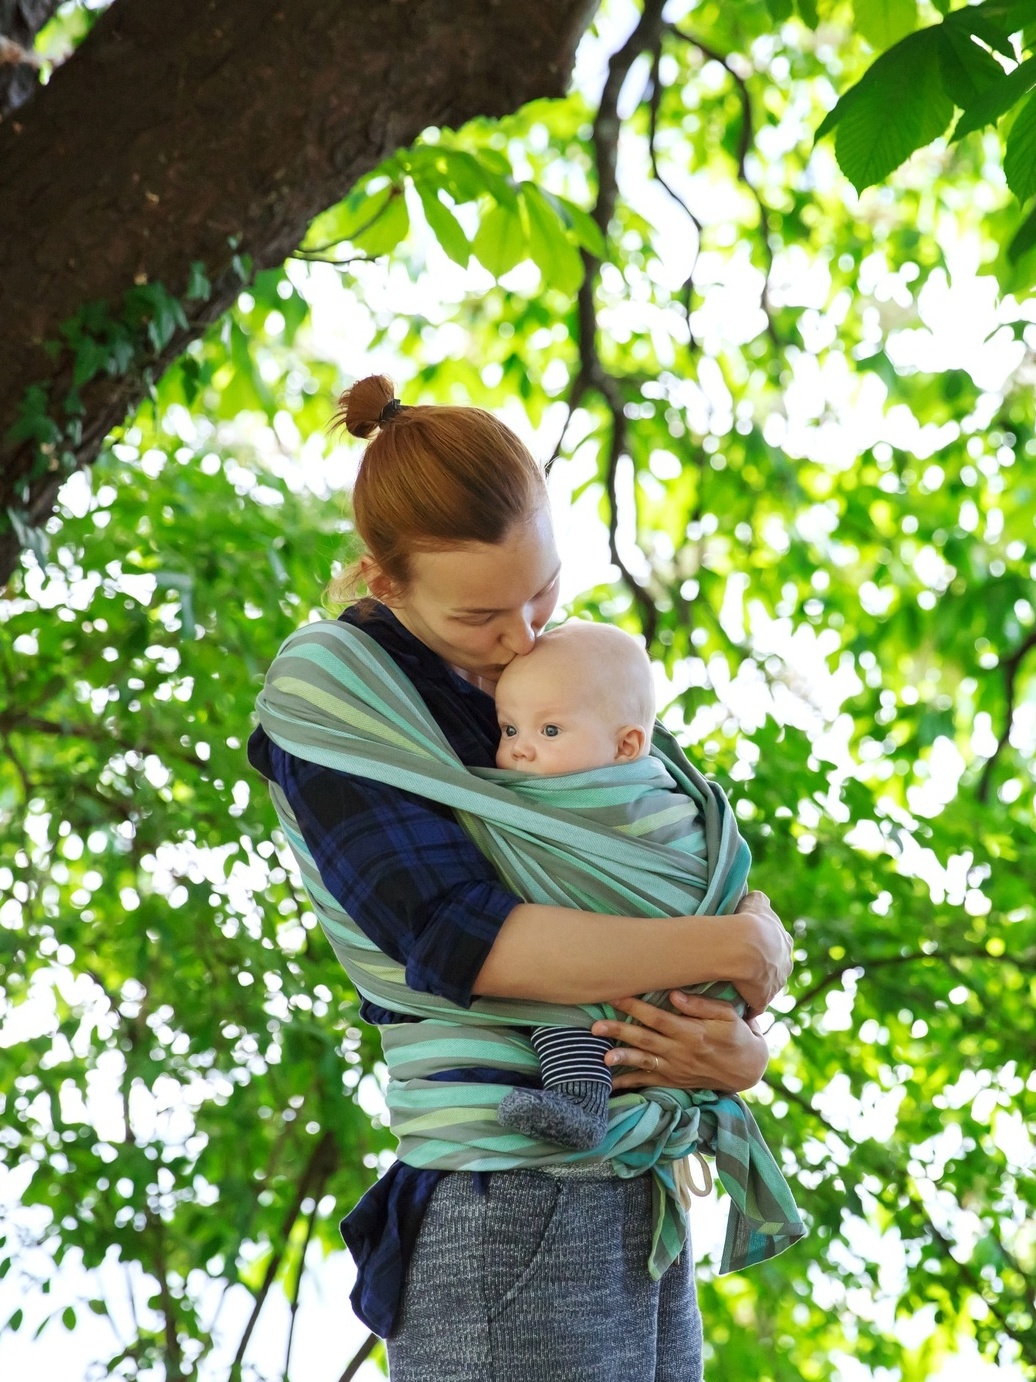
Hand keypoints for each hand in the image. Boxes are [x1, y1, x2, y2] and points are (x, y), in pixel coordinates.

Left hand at [591, 992, 769, 1092]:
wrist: (748, 1069)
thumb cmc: (737, 1034)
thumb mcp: (728, 1015)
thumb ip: (701, 1005)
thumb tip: (674, 995)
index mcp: (692, 1032)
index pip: (658, 1017)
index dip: (635, 1007)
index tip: (615, 995)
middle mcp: (681, 1051)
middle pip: (645, 1039)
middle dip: (619, 1031)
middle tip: (595, 1026)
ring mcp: (676, 1068)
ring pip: (644, 1062)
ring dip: (622, 1059)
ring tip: (602, 1058)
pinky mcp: (674, 1080)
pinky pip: (649, 1082)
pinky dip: (630, 1083)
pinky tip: (611, 1083)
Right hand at [730, 890, 792, 1017]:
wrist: (744, 946)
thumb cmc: (750, 921)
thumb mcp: (757, 902)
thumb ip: (760, 900)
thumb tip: (756, 897)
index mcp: (785, 943)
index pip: (777, 948)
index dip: (765, 949)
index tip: (752, 949)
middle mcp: (785, 966)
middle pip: (775, 970)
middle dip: (763, 970)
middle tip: (743, 968)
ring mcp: (775, 985)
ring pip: (765, 988)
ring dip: (754, 988)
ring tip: (736, 985)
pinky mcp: (762, 1000)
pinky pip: (754, 1005)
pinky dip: (747, 1005)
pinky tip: (735, 1004)